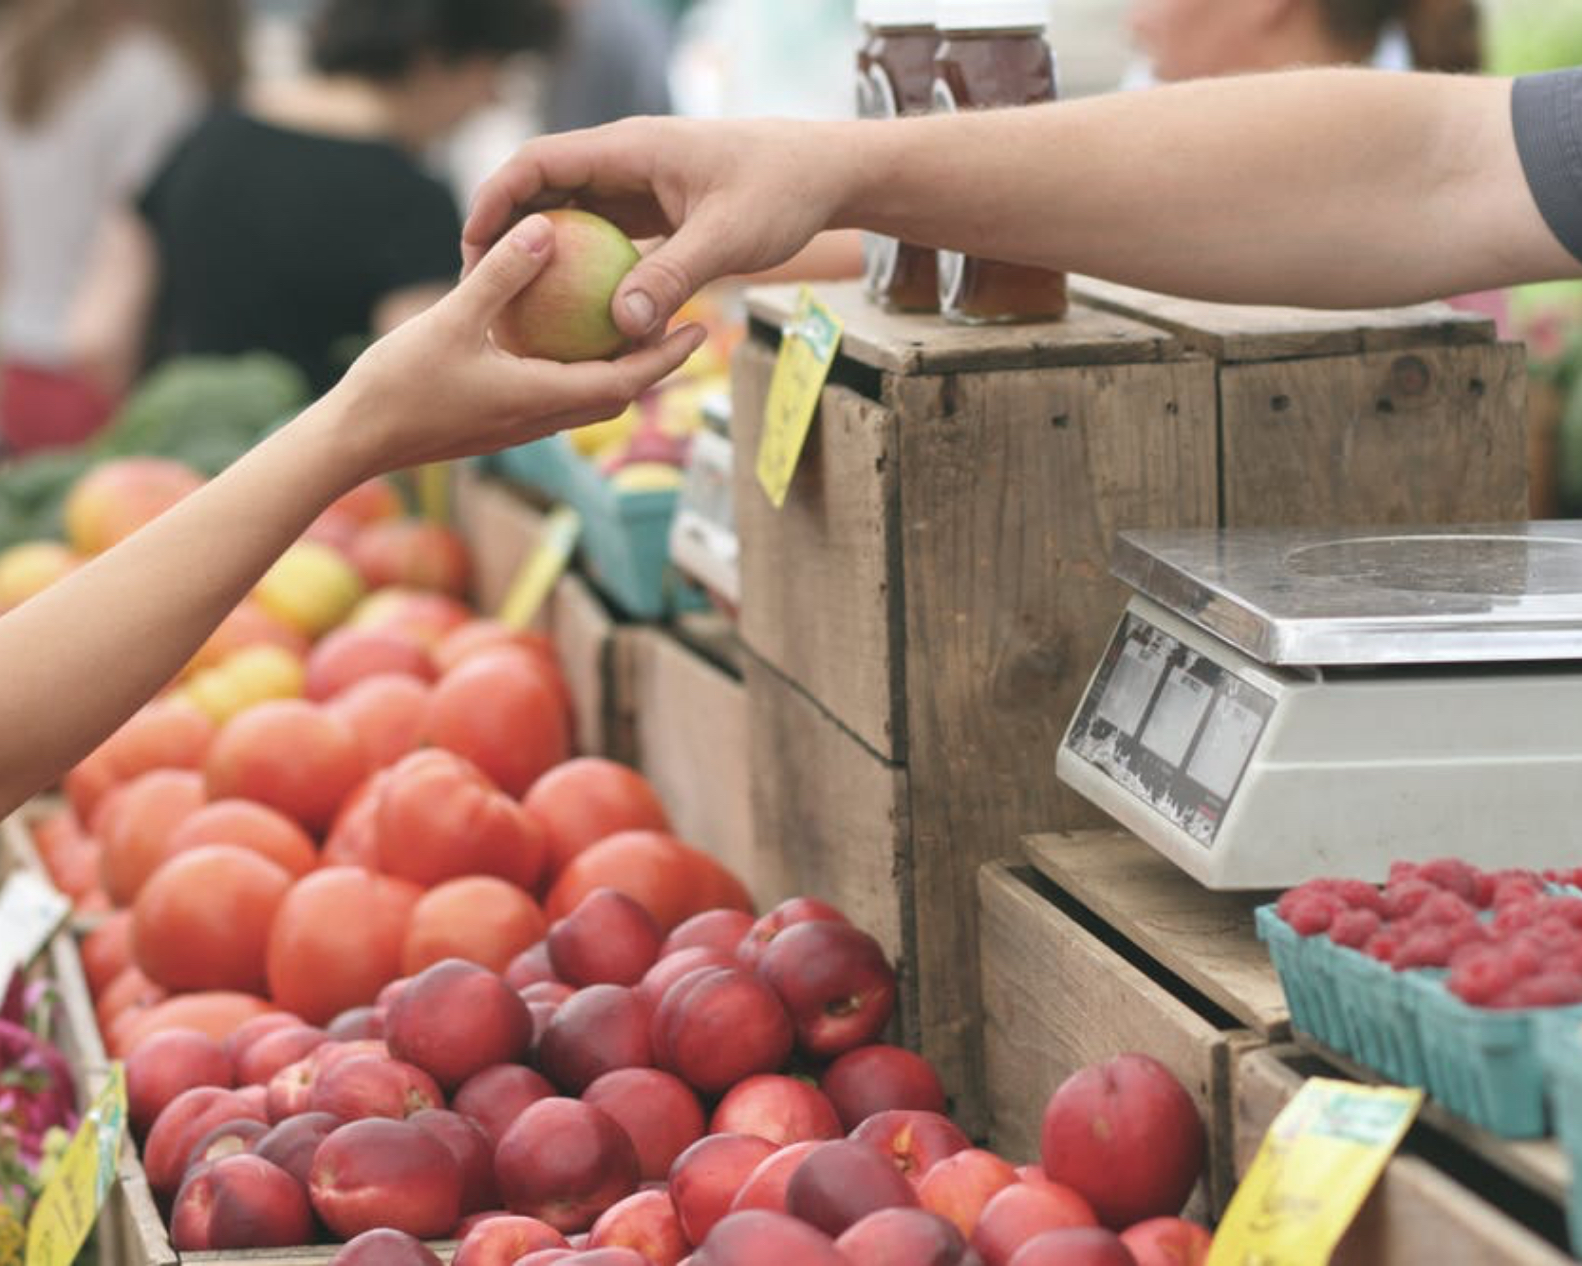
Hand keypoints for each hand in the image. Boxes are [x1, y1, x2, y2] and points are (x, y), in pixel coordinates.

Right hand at [330, 213, 707, 479]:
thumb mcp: (451, 319)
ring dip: (617, 370)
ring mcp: (518, 426)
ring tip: (633, 328)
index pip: (626, 382)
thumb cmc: (398, 385)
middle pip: (617, 394)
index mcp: (541, 399)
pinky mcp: (497, 424)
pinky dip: (575, 371)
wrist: (354, 442)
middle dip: (655, 364)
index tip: (701, 329)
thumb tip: (546, 229)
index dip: (667, 357)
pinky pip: (553, 396)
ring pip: (586, 399)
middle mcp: (540, 420)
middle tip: (682, 324)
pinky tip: (563, 339)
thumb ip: (501, 275)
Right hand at [462, 117, 851, 341]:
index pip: (539, 162)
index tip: (472, 247)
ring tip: (514, 305)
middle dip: (506, 232)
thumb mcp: (728, 238)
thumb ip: (673, 278)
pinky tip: (571, 314)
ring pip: (571, 214)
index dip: (496, 199)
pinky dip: (582, 268)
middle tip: (479, 286)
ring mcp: (638, 185)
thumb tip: (622, 326)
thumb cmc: (781, 192)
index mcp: (630, 148)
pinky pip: (603, 237)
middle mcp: (625, 161)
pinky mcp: (654, 210)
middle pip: (543, 188)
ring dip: (542, 253)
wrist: (825, 174)